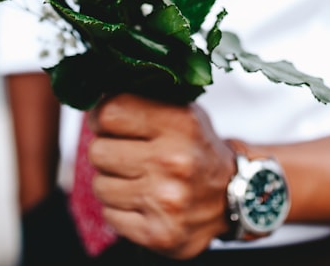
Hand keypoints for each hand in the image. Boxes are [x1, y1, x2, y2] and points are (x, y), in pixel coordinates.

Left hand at [86, 93, 235, 258]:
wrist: (235, 196)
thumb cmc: (197, 149)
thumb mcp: (183, 111)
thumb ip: (143, 99)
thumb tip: (95, 95)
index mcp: (179, 124)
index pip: (110, 112)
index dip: (100, 117)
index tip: (106, 123)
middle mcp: (173, 161)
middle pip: (98, 151)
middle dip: (108, 152)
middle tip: (128, 155)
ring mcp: (166, 201)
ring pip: (100, 185)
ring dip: (113, 182)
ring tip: (138, 179)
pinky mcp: (158, 234)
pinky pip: (109, 215)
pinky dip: (120, 209)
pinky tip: (142, 202)